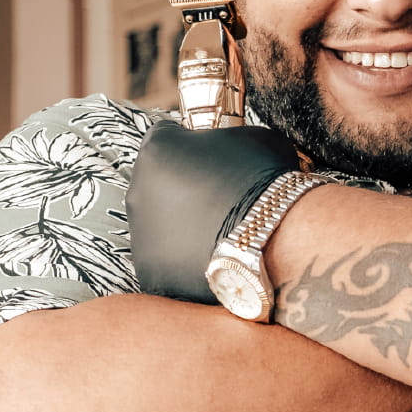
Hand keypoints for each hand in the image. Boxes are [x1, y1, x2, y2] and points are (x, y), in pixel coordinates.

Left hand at [127, 119, 298, 301]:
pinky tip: (215, 258)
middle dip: (184, 190)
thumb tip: (234, 148)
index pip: (167, 138)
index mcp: (156, 151)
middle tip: (219, 200)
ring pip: (160, 227)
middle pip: (158, 186)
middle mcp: (138, 192)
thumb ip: (229, 138)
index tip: (212, 160)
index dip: (193, 147)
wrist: (274, 244)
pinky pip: (167, 263)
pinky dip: (186, 261)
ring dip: (183, 228)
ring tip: (221, 234)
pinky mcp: (152, 274)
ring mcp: (142, 237)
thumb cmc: (265, 186)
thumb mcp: (252, 137)